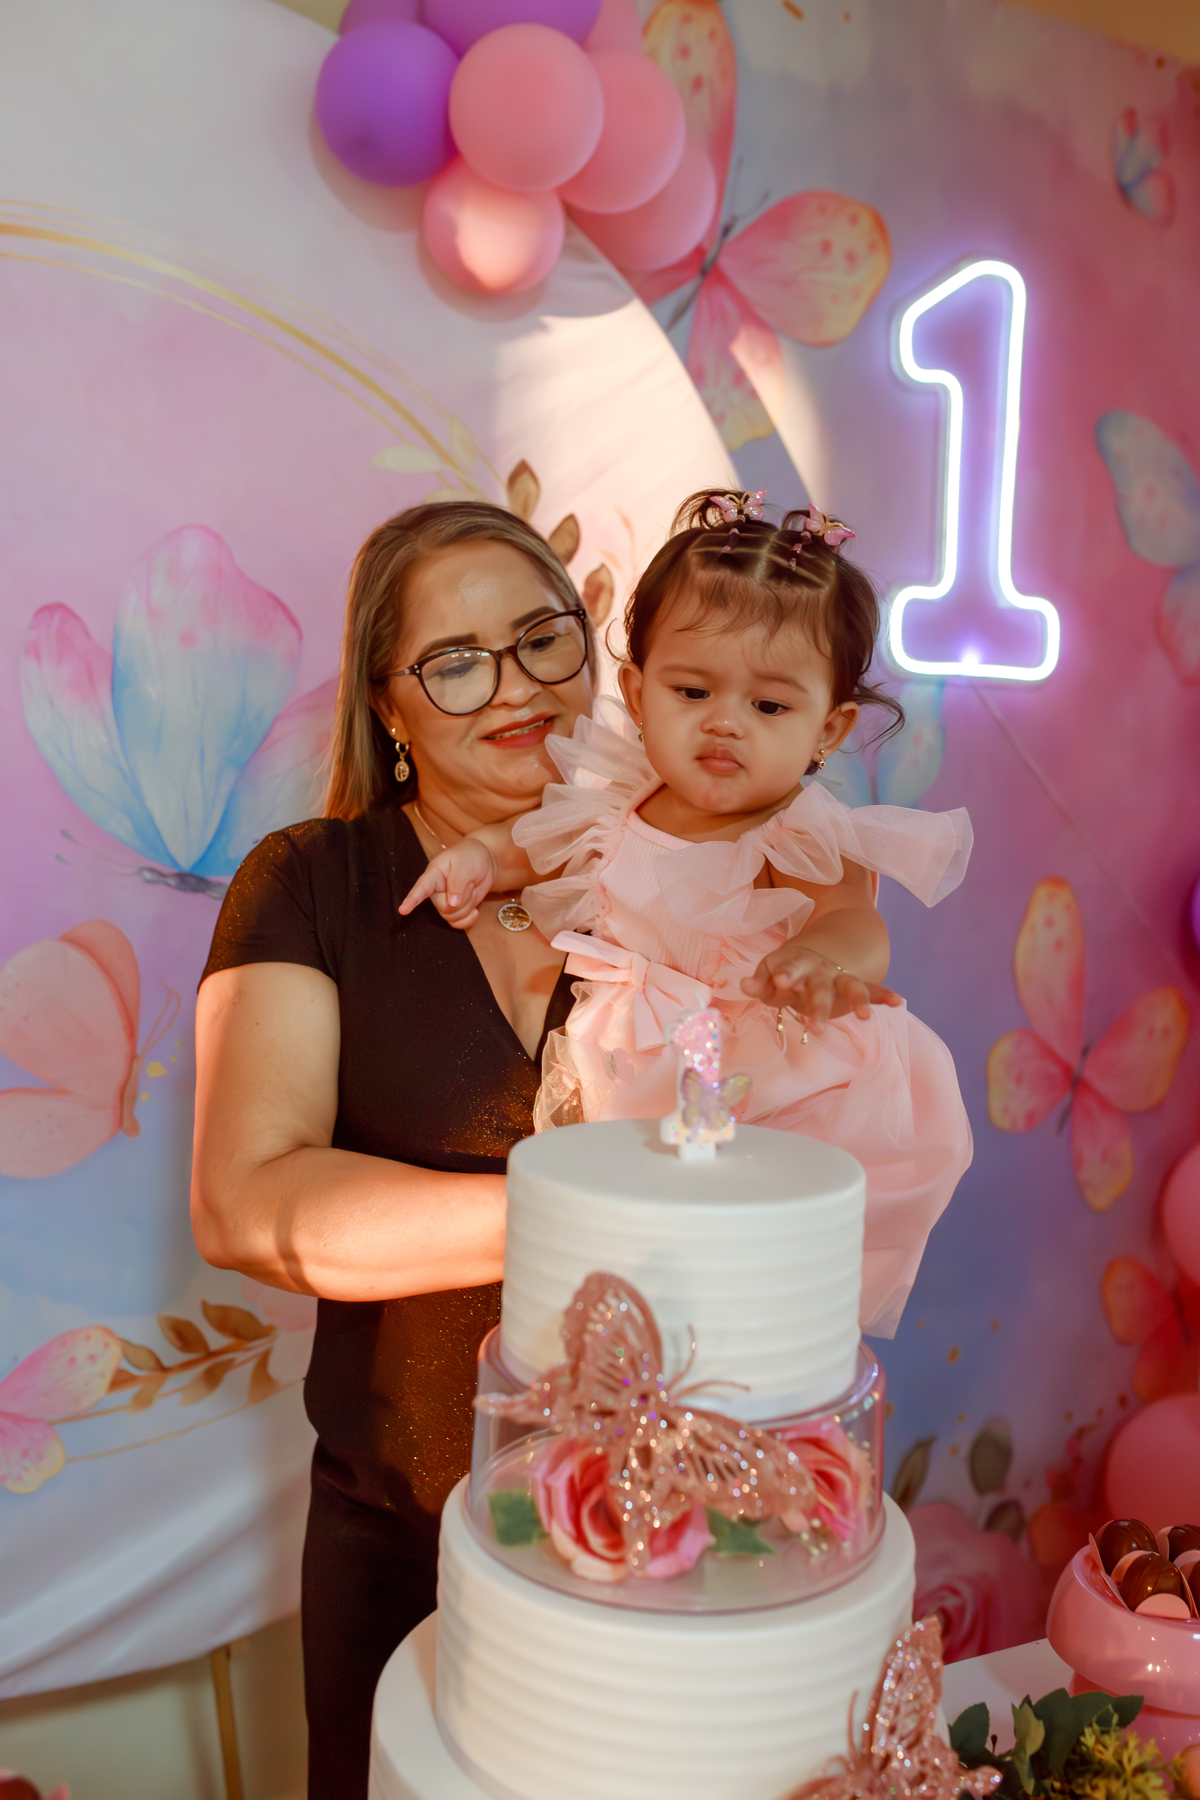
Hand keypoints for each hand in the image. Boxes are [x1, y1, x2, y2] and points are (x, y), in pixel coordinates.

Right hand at [399, 838, 496, 928]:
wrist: (483, 860)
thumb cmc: (469, 856)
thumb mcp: (464, 864)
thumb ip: (457, 882)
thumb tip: (452, 903)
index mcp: (433, 875)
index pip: (421, 889)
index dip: (412, 900)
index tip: (403, 910)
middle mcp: (436, 891)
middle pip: (443, 907)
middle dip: (463, 899)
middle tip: (470, 883)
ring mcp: (445, 902)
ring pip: (452, 916)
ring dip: (468, 906)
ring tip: (472, 888)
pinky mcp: (456, 910)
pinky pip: (458, 924)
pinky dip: (468, 920)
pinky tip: (475, 911)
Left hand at [741, 944, 901, 1026]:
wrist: (821, 949)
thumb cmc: (788, 969)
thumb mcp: (770, 972)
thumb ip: (760, 982)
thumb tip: (744, 984)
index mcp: (796, 964)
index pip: (788, 970)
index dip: (784, 975)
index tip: (779, 982)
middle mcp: (820, 971)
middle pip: (819, 987)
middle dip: (818, 1006)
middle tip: (816, 1026)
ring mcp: (839, 977)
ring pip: (850, 987)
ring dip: (857, 1001)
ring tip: (865, 1017)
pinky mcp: (855, 985)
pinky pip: (872, 989)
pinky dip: (884, 995)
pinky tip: (897, 1002)